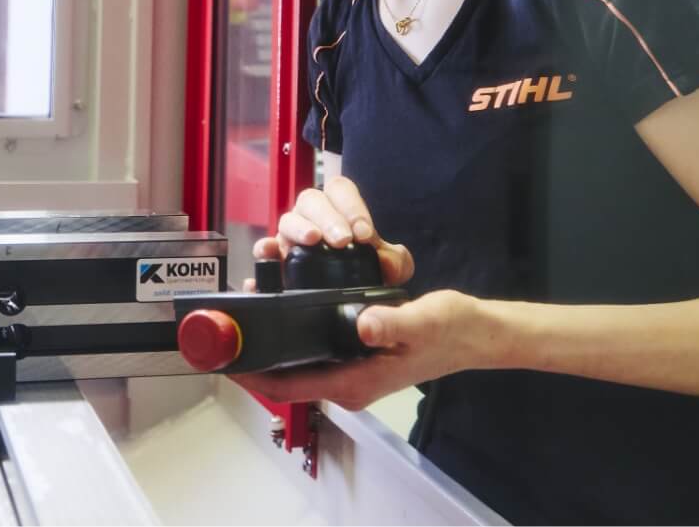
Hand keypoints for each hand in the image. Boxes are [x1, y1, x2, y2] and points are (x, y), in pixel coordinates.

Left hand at [231, 290, 510, 411]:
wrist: (473, 334)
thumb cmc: (449, 331)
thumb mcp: (422, 321)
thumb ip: (392, 323)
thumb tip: (364, 325)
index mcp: (355, 383)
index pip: (290, 387)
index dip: (253, 375)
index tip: (225, 357)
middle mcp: (347, 383)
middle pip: (286, 379)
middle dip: (254, 357)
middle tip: (228, 324)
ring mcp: (350, 373)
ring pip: (297, 366)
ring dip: (271, 346)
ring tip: (247, 312)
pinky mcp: (354, 359)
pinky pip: (311, 355)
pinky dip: (291, 338)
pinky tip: (281, 312)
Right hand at [244, 175, 414, 289]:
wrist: (353, 297)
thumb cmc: (369, 268)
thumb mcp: (390, 265)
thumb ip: (396, 261)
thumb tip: (386, 263)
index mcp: (338, 207)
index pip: (340, 189)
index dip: (351, 206)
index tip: (364, 234)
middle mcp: (312, 217)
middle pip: (311, 200)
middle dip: (328, 217)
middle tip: (342, 240)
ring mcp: (291, 237)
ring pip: (287, 220)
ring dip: (299, 228)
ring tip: (313, 240)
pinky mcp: (277, 260)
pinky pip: (264, 253)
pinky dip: (265, 255)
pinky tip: (270, 257)